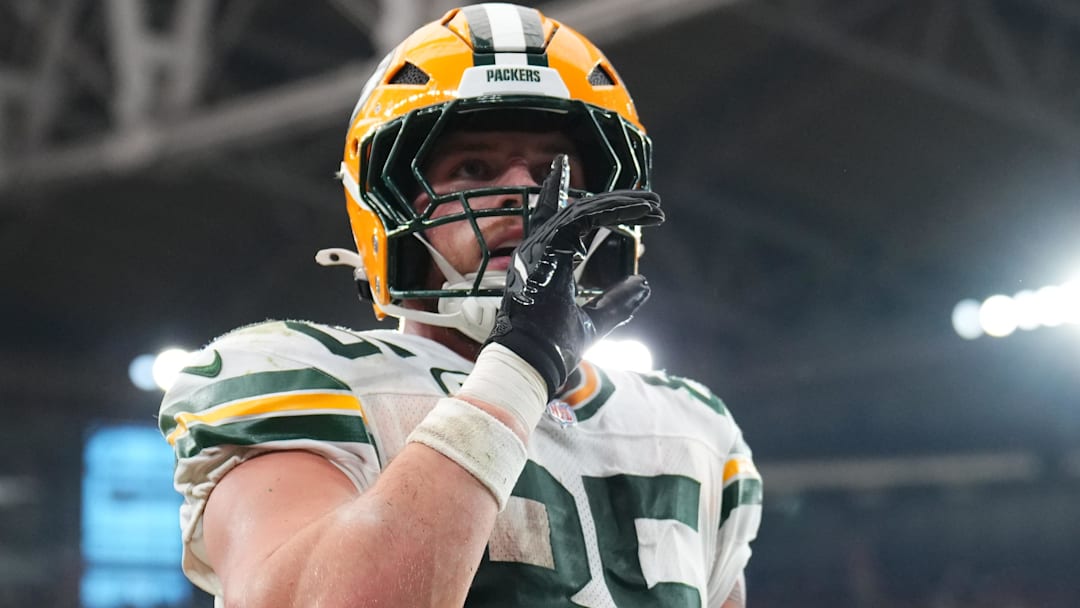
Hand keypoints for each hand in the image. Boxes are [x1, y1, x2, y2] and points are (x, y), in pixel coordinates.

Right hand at [486, 155, 664, 397]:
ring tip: (653, 206)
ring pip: (583, 211)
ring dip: (622, 205)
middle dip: (617, 203)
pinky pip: (580, 219)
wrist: (532, 364)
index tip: (562, 166)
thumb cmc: (553, 348)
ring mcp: (538, 248)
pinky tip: (635, 210)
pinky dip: (608, 211)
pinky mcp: (545, 251)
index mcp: (543, 262)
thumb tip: (643, 283)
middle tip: (651, 202)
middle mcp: (537, 249)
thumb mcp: (594, 322)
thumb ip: (617, 302)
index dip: (557, 192)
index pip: (552, 217)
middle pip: (577, 210)